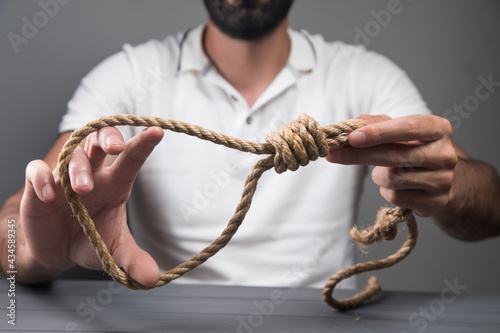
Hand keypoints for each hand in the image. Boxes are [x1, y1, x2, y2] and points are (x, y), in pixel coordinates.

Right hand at [19, 126, 163, 285]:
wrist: (56, 250)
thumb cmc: (89, 240)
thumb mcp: (112, 252)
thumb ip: (132, 261)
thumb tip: (152, 279)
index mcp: (115, 184)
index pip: (131, 159)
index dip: (143, 144)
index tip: (157, 131)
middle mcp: (92, 174)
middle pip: (99, 141)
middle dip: (107, 137)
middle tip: (115, 147)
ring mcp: (64, 176)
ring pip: (71, 154)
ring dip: (76, 168)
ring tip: (81, 189)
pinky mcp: (39, 185)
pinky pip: (37, 170)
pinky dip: (42, 178)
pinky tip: (49, 195)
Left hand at [326, 115, 457, 216]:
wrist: (441, 180)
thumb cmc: (414, 149)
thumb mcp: (398, 131)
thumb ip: (374, 124)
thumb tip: (350, 124)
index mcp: (438, 129)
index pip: (406, 128)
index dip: (377, 133)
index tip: (351, 137)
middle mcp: (445, 154)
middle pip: (394, 155)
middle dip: (360, 155)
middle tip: (334, 154)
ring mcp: (443, 180)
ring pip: (392, 179)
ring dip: (378, 175)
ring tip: (387, 170)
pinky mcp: (435, 202)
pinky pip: (396, 197)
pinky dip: (387, 191)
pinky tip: (396, 186)